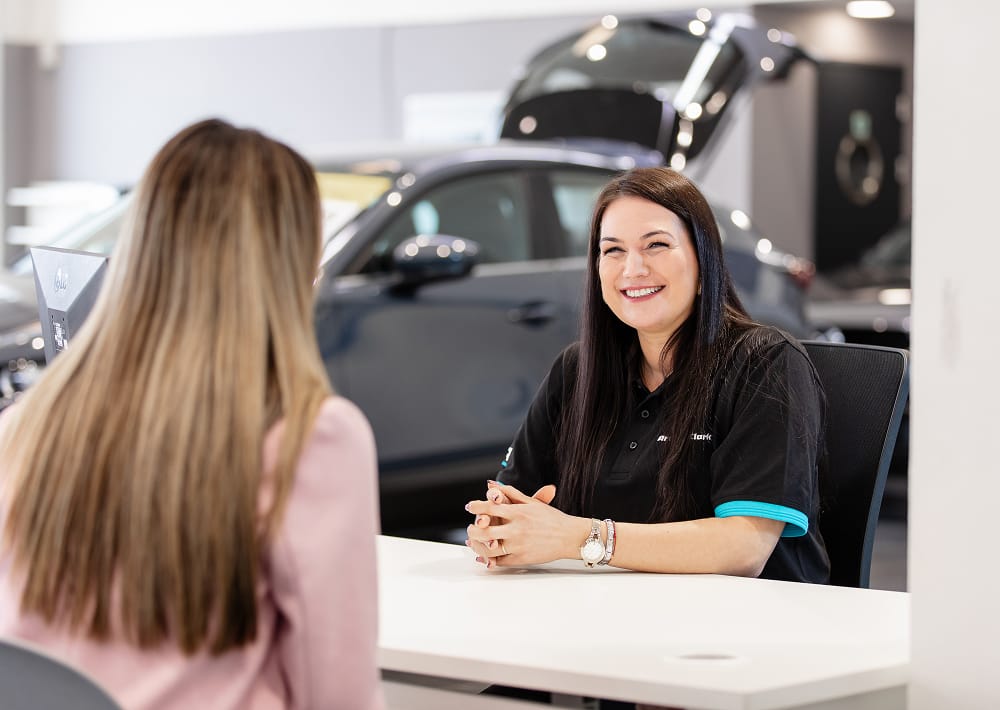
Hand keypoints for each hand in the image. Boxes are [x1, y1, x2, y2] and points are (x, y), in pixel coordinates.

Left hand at [466, 484, 581, 567]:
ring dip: (478, 545)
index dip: (476, 506)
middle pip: (485, 530)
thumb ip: (511, 493)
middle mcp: (516, 529)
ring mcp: (518, 545)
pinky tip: (484, 556)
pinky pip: (500, 562)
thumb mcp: (532, 503)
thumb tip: (492, 485)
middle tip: (470, 528)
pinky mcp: (521, 559)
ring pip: (489, 548)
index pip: (490, 507)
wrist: (569, 537)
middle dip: (472, 529)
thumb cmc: (552, 518)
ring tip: (474, 542)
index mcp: (518, 512)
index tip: (470, 507)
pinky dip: (489, 560)